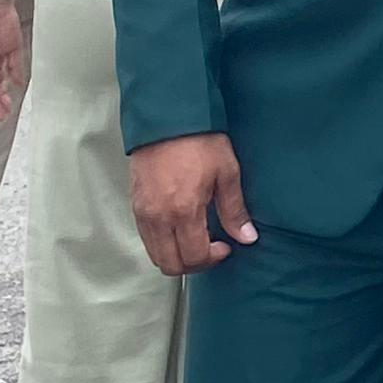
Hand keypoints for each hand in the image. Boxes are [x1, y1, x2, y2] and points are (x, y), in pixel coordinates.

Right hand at [128, 134, 256, 276]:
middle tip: (211, 249)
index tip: (226, 246)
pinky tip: (179, 229)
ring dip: (176, 257)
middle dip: (194, 264)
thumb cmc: (199, 140)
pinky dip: (162, 244)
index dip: (213, 259)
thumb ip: (234, 210)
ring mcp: (143, 213)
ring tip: (196, 240)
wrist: (167, 117)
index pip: (194, 256)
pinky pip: (146, 239)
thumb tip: (247, 237)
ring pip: (156, 256)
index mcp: (183, 210)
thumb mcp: (226, 172)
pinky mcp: (135, 206)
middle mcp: (159, 217)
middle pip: (171, 265)